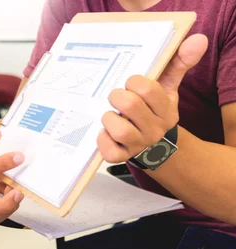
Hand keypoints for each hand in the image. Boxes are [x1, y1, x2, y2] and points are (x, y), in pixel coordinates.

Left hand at [98, 34, 208, 162]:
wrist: (155, 147)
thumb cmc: (154, 110)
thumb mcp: (167, 87)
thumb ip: (179, 63)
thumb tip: (198, 39)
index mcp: (166, 109)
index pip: (147, 89)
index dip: (133, 82)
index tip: (130, 84)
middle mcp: (155, 129)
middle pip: (130, 106)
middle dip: (117, 96)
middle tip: (115, 97)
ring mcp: (139, 145)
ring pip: (119, 130)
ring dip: (108, 119)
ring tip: (110, 115)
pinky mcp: (122, 157)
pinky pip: (109, 152)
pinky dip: (102, 140)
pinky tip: (105, 132)